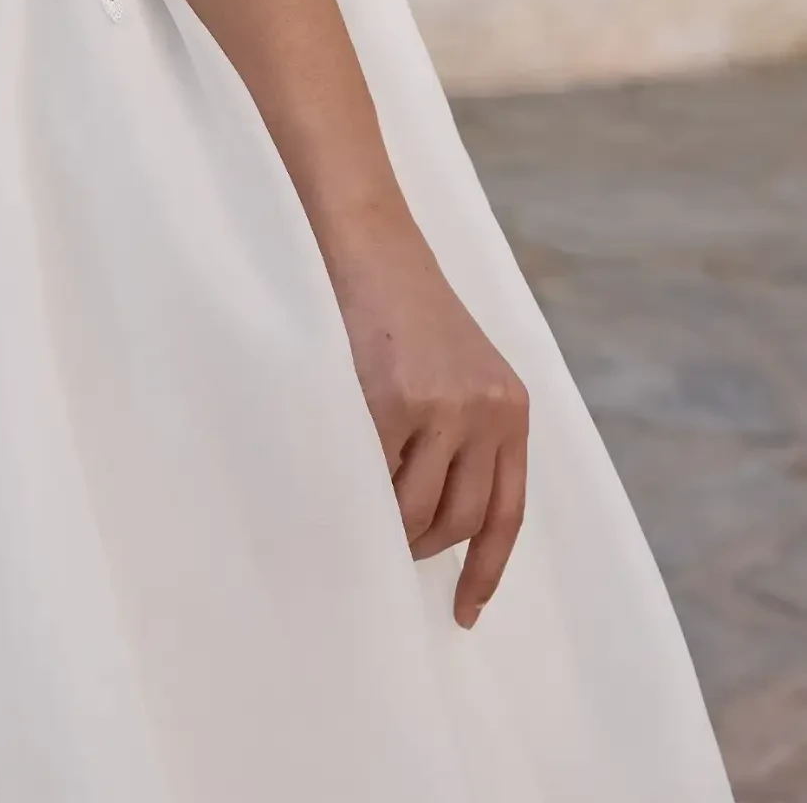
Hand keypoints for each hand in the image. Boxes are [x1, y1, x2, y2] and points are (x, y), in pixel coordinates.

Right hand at [321, 217, 528, 628]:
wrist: (372, 246)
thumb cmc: (405, 309)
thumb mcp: (460, 370)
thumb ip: (465, 432)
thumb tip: (437, 515)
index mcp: (512, 409)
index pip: (508, 511)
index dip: (487, 568)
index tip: (468, 611)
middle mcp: (489, 412)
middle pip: (462, 518)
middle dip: (424, 545)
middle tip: (392, 544)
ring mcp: (444, 407)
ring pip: (416, 507)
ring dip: (389, 524)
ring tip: (365, 510)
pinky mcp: (396, 401)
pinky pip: (375, 472)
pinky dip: (358, 486)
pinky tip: (344, 478)